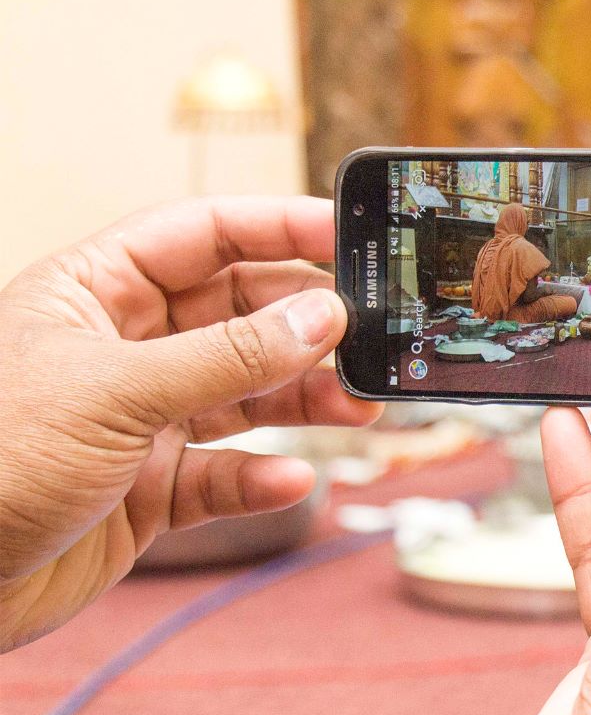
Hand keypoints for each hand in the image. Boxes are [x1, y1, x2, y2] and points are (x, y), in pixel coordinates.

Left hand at [0, 196, 380, 650]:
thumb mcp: (114, 393)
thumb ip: (227, 356)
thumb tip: (320, 316)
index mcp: (96, 291)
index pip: (203, 234)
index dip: (277, 226)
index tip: (350, 234)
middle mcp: (123, 347)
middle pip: (240, 312)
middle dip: (307, 325)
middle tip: (370, 335)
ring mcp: (139, 417)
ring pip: (247, 394)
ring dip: (305, 401)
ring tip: (360, 408)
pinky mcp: (149, 488)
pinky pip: (225, 472)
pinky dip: (262, 478)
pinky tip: (291, 480)